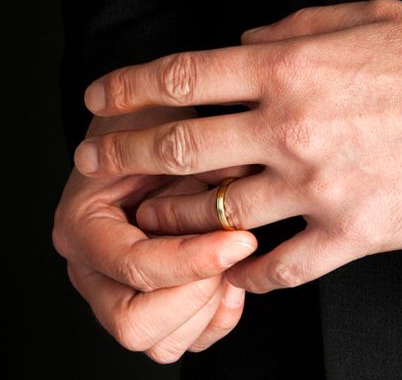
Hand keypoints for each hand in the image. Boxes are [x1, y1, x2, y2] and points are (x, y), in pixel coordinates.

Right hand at [53, 108, 257, 362]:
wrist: (142, 134)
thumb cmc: (151, 129)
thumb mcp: (174, 132)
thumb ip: (204, 167)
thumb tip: (247, 191)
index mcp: (84, 228)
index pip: (136, 268)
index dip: (195, 260)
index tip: (241, 240)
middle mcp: (92, 270)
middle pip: (135, 326)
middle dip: (194, 295)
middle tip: (230, 254)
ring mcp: (118, 291)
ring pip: (160, 344)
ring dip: (204, 310)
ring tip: (230, 263)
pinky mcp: (149, 301)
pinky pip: (182, 340)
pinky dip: (212, 319)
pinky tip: (229, 280)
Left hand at [74, 0, 401, 293]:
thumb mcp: (362, 18)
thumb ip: (292, 27)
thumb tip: (243, 38)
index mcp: (289, 66)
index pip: (183, 77)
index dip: (127, 88)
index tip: (97, 102)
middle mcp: (290, 127)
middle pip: (182, 146)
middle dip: (124, 156)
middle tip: (92, 166)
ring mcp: (317, 186)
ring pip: (218, 213)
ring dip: (175, 220)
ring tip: (153, 224)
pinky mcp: (351, 233)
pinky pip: (283, 267)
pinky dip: (248, 276)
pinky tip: (231, 278)